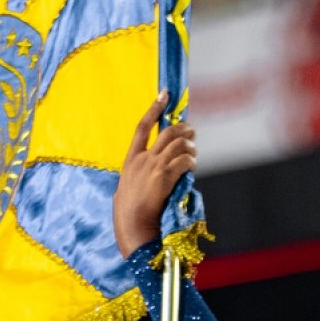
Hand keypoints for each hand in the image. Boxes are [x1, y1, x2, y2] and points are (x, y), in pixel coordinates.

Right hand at [112, 96, 197, 256]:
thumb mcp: (126, 188)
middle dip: (183, 128)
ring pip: (178, 144)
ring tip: (193, 151)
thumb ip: (137, 175)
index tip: (165, 95)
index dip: (154, 108)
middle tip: (192, 130)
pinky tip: (192, 166)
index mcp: (130, 159)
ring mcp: (153, 167)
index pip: (142, 126)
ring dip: (190, 145)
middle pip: (167, 132)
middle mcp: (142, 159)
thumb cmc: (128, 213)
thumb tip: (151, 174)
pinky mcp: (164, 177)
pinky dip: (191, 161)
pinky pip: (184, 161)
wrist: (132, 225)